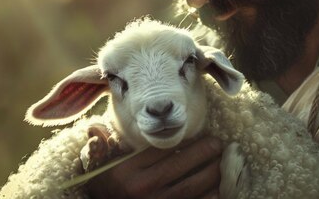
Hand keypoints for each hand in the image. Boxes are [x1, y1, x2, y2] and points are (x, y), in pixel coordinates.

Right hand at [83, 136, 222, 198]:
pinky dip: (211, 197)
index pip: (162, 149)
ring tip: (223, 163)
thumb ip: (102, 145)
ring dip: (213, 174)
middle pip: (182, 165)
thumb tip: (96, 127)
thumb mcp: (99, 167)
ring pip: (192, 187)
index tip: (199, 134)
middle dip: (205, 153)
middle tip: (218, 144)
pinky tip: (220, 189)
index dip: (184, 139)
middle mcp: (143, 189)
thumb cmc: (104, 189)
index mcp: (128, 171)